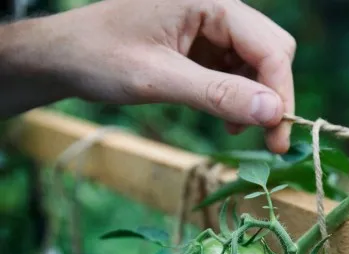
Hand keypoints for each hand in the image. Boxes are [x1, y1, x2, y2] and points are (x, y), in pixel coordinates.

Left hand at [0, 0, 294, 152]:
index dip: (280, 94)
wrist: (62, 54)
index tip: (278, 139)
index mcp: (209, 0)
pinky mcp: (205, 41)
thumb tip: (274, 114)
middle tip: (267, 139)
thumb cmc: (99, 57)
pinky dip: (238, 94)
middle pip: (272, 50)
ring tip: (234, 128)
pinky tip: (223, 115)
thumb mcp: (159, 79)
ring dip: (255, 98)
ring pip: (259, 62)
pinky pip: (239, 68)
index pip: (271, 47)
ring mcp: (211, 23)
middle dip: (272, 95)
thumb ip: (219, 94)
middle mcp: (217, 5)